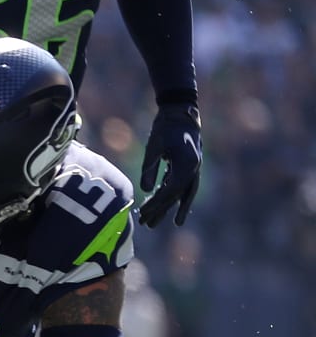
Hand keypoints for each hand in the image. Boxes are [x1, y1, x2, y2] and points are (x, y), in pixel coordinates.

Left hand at [137, 101, 200, 226]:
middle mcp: (194, 169)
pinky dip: (173, 197)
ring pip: (181, 194)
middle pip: (176, 196)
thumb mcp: (154, 146)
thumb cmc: (165, 127)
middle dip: (161, 210)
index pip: (171, 191)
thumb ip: (150, 167)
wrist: (181, 112)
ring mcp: (194, 168)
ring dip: (168, 208)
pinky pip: (181, 186)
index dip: (157, 204)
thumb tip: (146, 190)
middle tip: (146, 224)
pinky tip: (164, 207)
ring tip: (156, 223)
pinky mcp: (189, 166)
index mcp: (187, 165)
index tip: (143, 213)